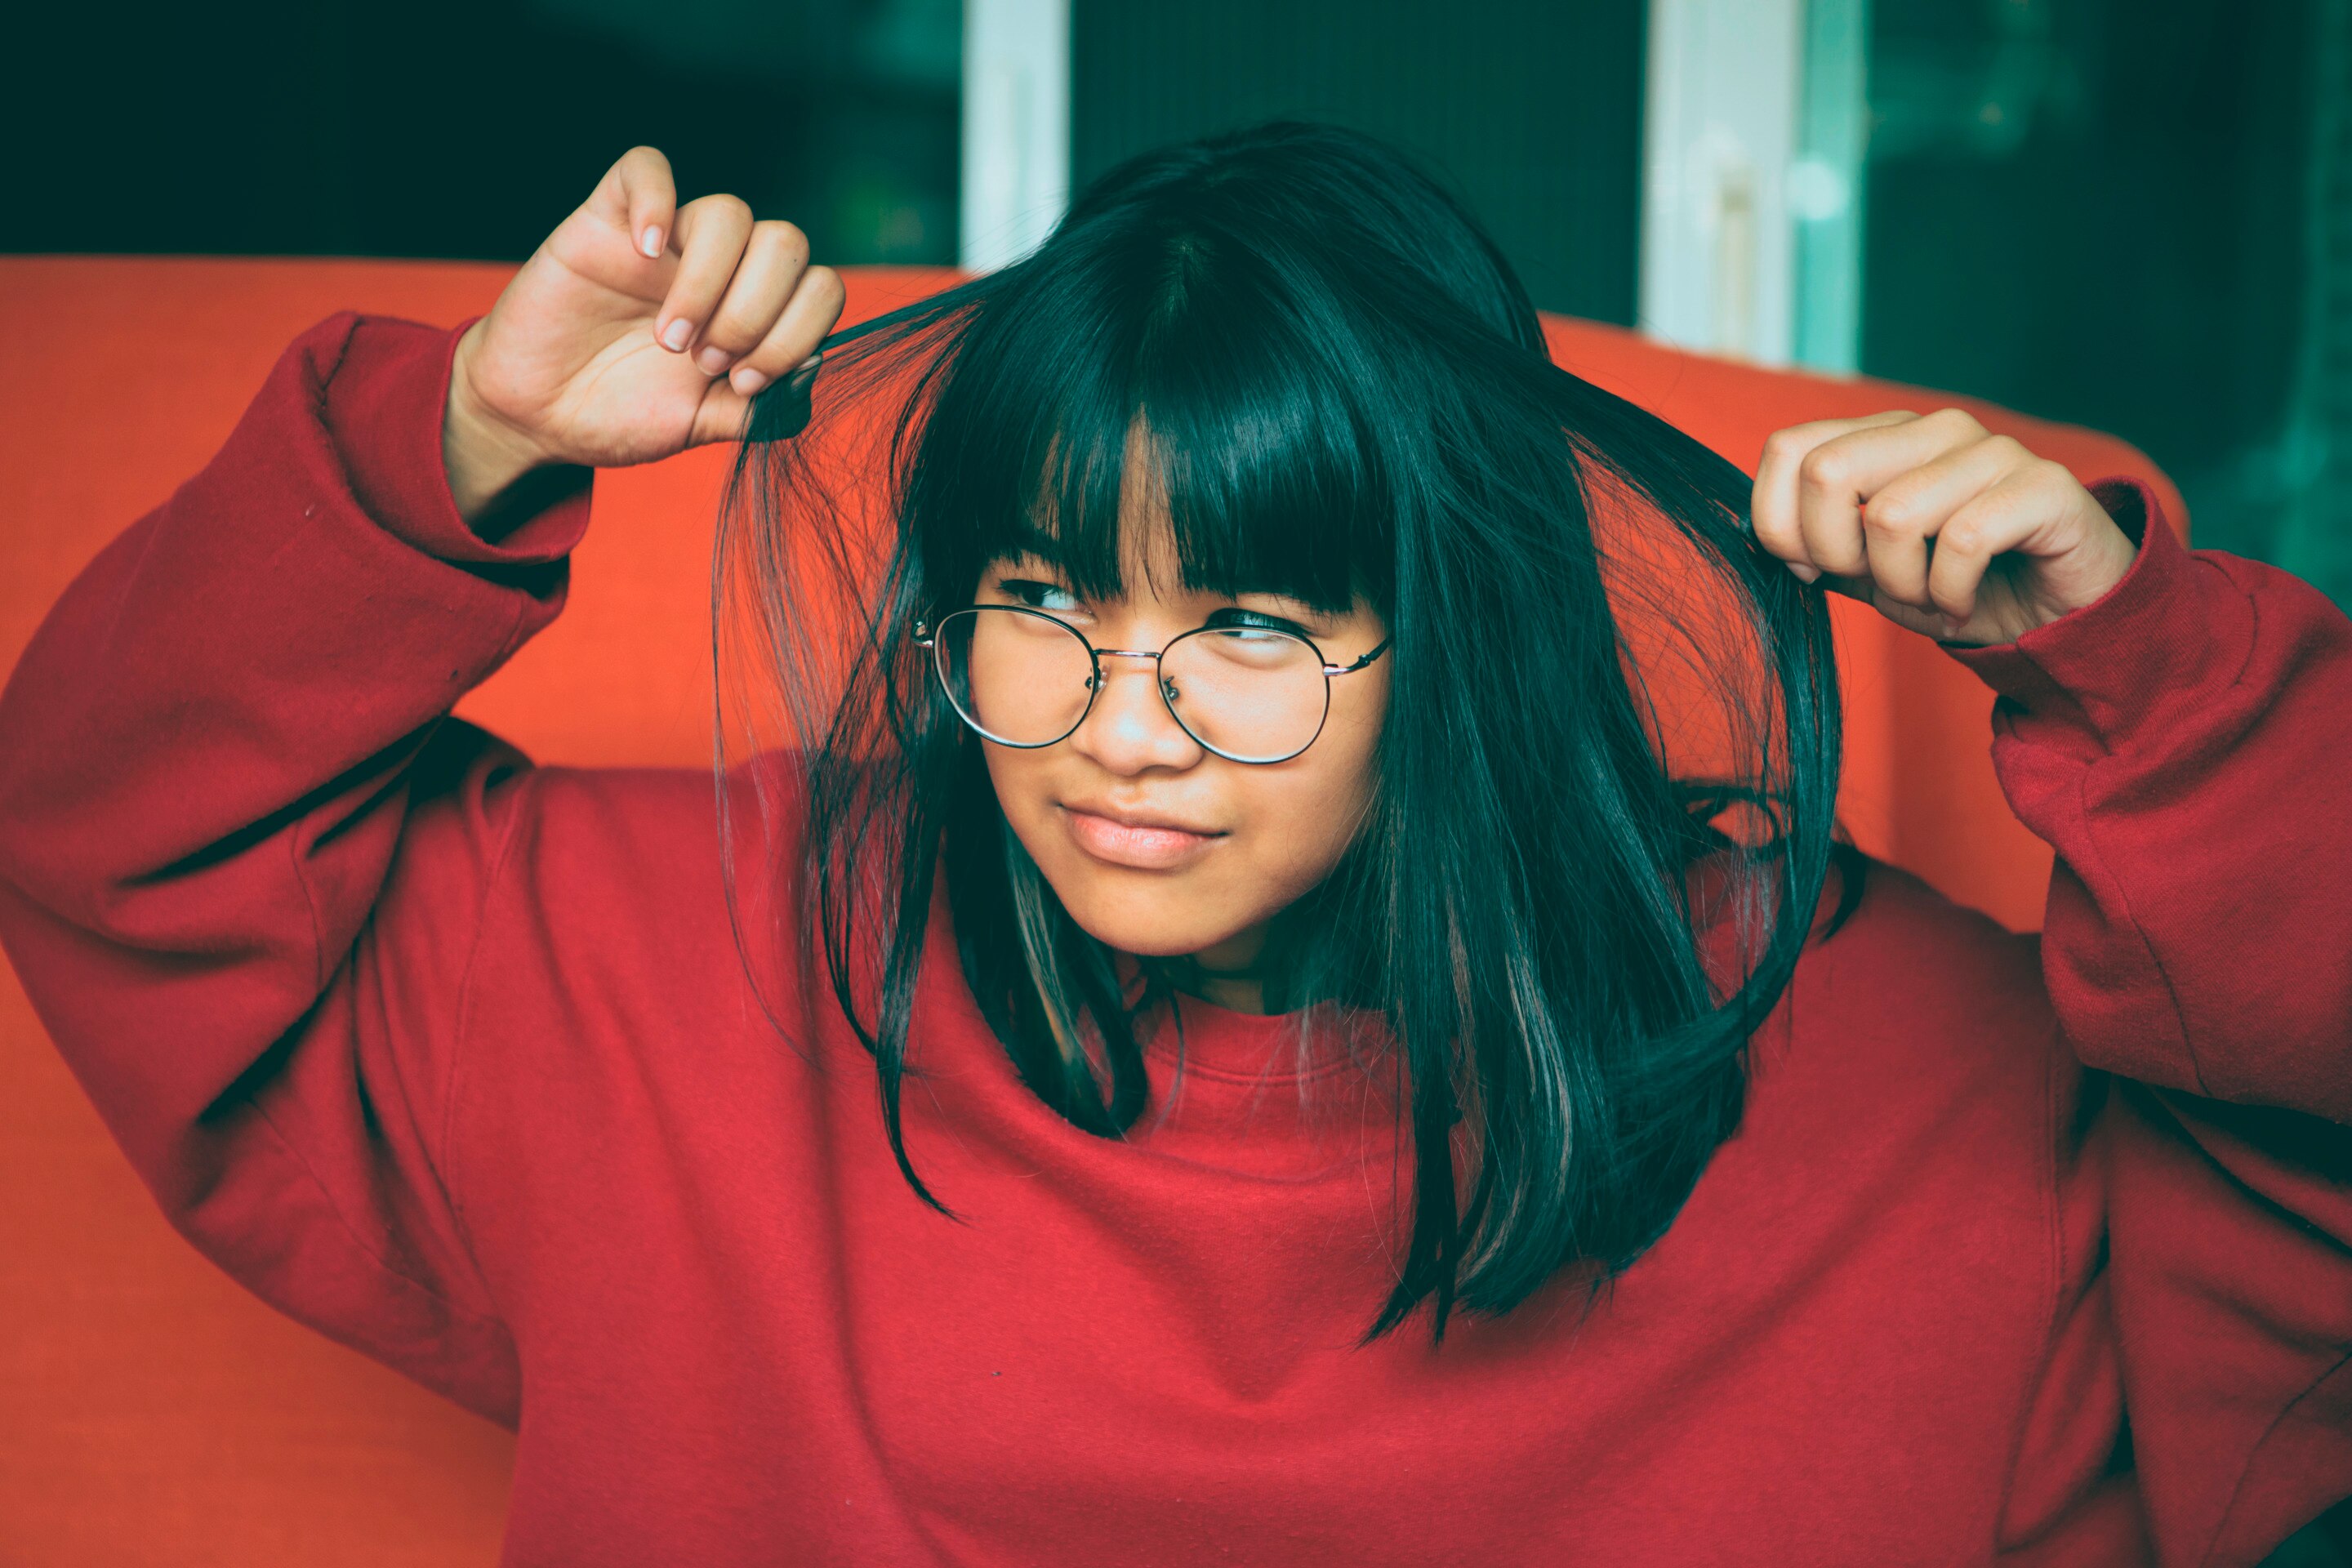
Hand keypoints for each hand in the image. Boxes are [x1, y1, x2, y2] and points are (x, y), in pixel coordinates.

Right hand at [443, 146, 845, 520]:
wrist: (537, 417)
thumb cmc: (620, 415)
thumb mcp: (700, 426)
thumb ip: (760, 410)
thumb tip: (815, 368)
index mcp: (754, 311)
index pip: (818, 288)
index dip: (797, 334)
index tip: (744, 383)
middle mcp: (721, 269)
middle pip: (786, 243)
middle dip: (757, 312)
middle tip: (707, 361)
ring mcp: (668, 241)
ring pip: (730, 212)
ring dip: (711, 282)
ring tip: (671, 339)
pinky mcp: (606, 219)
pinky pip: (645, 168)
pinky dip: (656, 200)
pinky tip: (646, 250)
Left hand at [1751, 409, 2139, 645]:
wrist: (2060, 613)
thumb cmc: (1957, 585)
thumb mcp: (1868, 571)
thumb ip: (1815, 545)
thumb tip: (1755, 535)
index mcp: (1885, 436)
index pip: (1789, 449)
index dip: (1781, 524)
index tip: (1816, 570)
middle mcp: (1935, 429)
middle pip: (1827, 472)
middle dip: (1835, 553)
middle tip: (1877, 585)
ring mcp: (1991, 449)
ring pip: (1891, 515)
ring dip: (1902, 585)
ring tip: (1932, 597)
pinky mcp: (2043, 485)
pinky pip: (1961, 541)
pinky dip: (1950, 593)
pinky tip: (1966, 601)